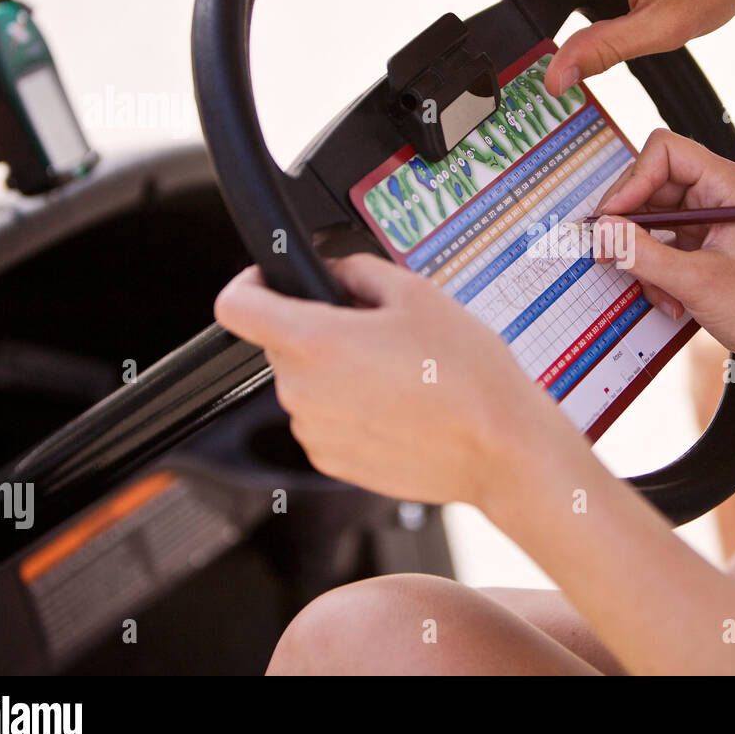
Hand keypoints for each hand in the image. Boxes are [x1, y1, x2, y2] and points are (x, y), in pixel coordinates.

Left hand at [214, 254, 581, 505]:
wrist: (498, 448)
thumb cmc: (467, 375)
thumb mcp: (417, 294)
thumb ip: (358, 270)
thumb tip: (334, 272)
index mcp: (314, 342)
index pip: (235, 306)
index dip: (250, 283)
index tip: (270, 280)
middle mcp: (302, 391)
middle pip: (282, 343)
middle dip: (318, 327)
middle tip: (377, 328)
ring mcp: (314, 432)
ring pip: (306, 382)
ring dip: (336, 370)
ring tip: (399, 372)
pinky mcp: (332, 462)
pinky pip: (325, 419)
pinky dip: (350, 407)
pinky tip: (399, 405)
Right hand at [591, 128, 734, 381]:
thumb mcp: (696, 281)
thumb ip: (643, 253)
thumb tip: (602, 230)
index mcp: (727, 186)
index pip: (665, 152)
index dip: (633, 180)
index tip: (612, 217)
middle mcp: (718, 195)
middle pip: (651, 185)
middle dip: (632, 224)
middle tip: (610, 252)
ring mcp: (709, 221)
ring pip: (651, 220)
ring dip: (644, 257)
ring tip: (658, 290)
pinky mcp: (703, 246)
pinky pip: (661, 246)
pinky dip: (656, 273)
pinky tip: (671, 301)